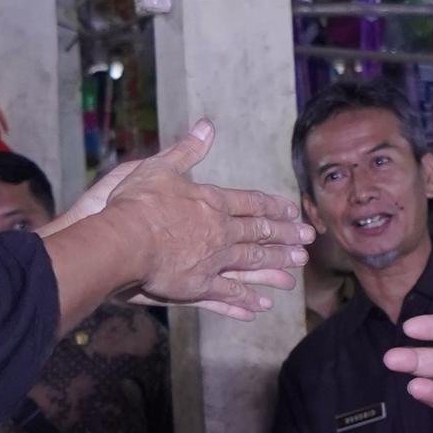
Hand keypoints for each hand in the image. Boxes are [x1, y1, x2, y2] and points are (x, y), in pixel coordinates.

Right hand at [70, 120, 311, 319]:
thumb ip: (187, 149)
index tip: (293, 211)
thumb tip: (206, 126)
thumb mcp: (161, 166)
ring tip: (297, 269)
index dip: (273, 207)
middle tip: (308, 240)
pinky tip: (262, 306)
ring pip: (252, 263)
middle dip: (285, 236)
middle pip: (259, 233)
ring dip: (276, 265)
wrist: (124, 241)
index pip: (251, 203)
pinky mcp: (198, 285)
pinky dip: (246, 300)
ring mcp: (212, 260)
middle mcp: (220, 232)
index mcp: (212, 203)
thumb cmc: (138, 202)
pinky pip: (229, 294)